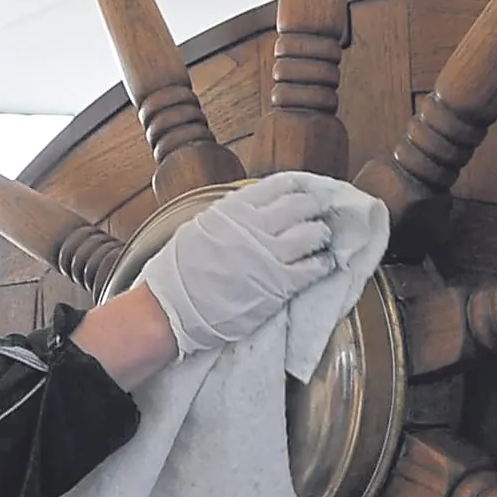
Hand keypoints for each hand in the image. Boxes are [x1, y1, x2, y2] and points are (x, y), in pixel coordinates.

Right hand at [136, 174, 339, 356]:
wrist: (174, 309)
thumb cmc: (180, 272)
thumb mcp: (201, 226)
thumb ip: (231, 215)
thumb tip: (254, 209)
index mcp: (235, 210)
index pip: (279, 186)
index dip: (296, 187)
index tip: (302, 191)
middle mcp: (256, 227)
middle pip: (301, 206)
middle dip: (313, 207)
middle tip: (318, 212)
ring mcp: (271, 256)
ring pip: (313, 234)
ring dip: (320, 234)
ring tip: (321, 238)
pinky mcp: (281, 284)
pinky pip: (314, 268)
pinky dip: (323, 263)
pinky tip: (322, 264)